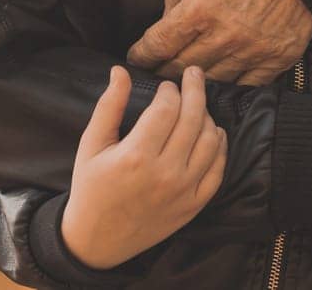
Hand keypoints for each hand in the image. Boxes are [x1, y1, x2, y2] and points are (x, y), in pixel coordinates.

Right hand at [61, 66, 227, 269]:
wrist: (97, 241)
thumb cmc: (90, 188)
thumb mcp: (91, 145)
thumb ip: (108, 105)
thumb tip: (120, 70)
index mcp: (136, 156)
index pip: (167, 109)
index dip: (170, 89)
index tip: (166, 84)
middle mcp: (165, 174)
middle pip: (193, 119)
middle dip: (196, 89)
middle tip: (194, 73)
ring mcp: (183, 192)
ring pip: (210, 142)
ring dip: (208, 116)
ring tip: (199, 105)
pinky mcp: (193, 206)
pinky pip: (218, 171)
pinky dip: (220, 147)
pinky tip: (214, 133)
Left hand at [127, 0, 311, 83]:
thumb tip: (167, 15)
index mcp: (200, 8)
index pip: (160, 43)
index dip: (142, 55)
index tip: (135, 59)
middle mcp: (223, 36)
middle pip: (182, 66)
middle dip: (163, 72)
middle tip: (154, 75)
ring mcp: (251, 50)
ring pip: (212, 79)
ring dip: (194, 82)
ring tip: (183, 83)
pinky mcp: (276, 58)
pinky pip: (246, 84)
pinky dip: (230, 85)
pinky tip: (220, 84)